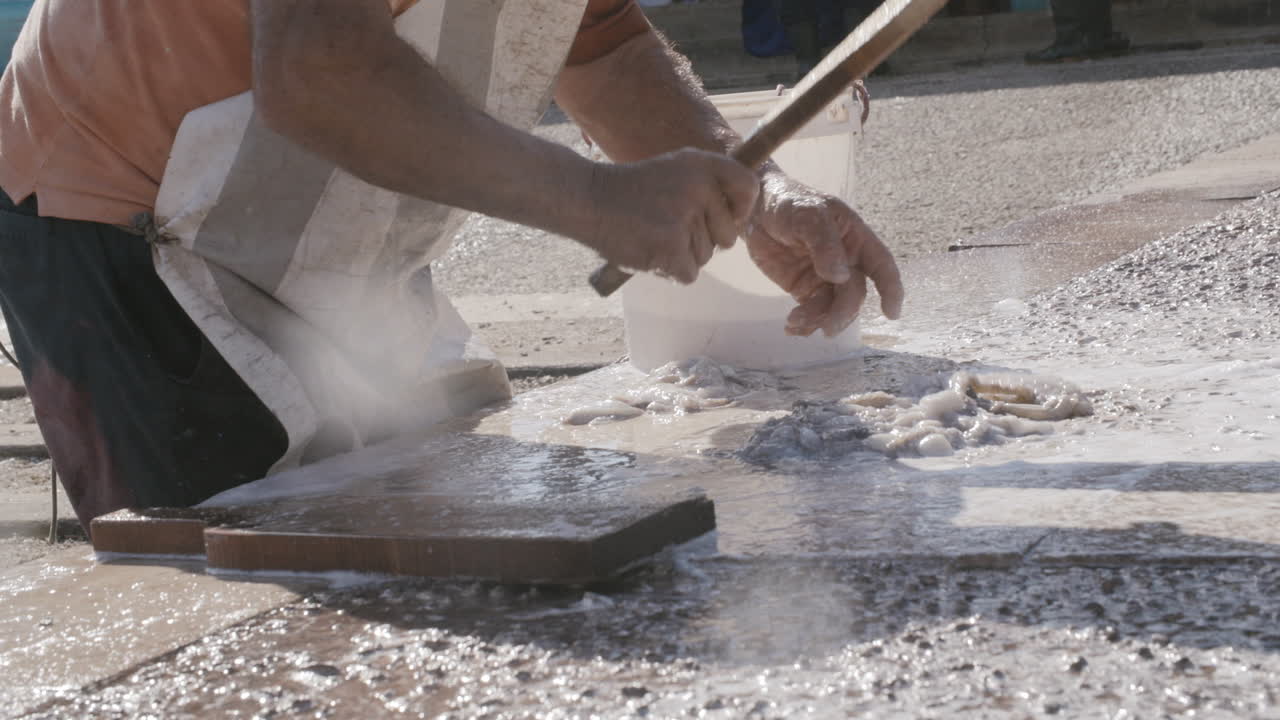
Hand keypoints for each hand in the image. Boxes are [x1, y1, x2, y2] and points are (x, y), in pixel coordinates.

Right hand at [584, 148, 759, 283]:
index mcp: (702, 165)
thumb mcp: (674, 170)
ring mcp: (685, 218)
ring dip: (681, 257)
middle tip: (668, 228)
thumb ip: (707, 185)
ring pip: (705, 257)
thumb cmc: (630, 190)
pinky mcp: (671, 247)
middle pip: (728, 236)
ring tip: (652, 236)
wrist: (587, 200)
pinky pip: (689, 274)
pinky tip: (649, 252)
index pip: (749, 188)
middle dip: (703, 241)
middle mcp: (699, 187)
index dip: (741, 209)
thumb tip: (740, 216)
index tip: (725, 217)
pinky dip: (669, 272)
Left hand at [745, 172, 903, 336]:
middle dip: (842, 313)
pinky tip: (791, 327)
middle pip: (854, 294)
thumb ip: (824, 244)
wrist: (753, 209)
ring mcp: (825, 277)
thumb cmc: (788, 202)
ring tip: (795, 322)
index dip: (891, 289)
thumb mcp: (808, 215)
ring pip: (833, 307)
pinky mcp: (804, 288)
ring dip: (819, 320)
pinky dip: (805, 323)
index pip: (881, 265)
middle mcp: (846, 261)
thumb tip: (841, 277)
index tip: (891, 313)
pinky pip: (812, 311)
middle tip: (826, 329)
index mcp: (855, 238)